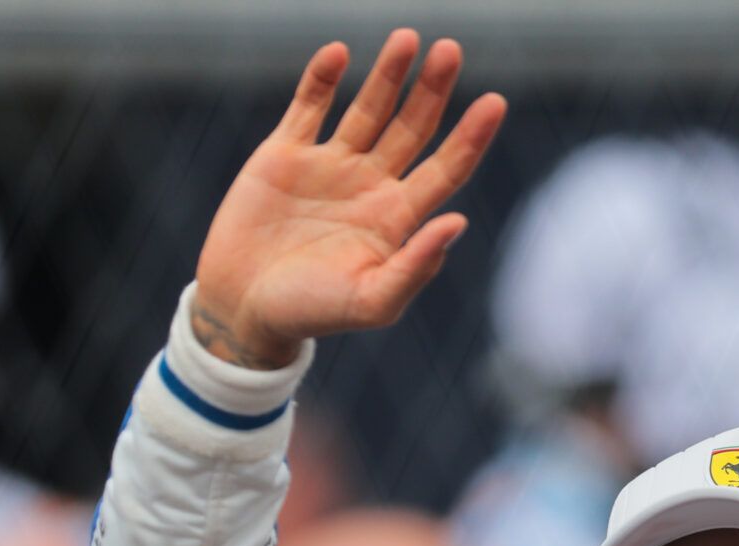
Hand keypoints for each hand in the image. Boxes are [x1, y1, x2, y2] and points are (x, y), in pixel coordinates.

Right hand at [192, 30, 505, 368]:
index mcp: (397, 219)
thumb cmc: (312, 314)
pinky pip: (309, 106)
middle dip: (433, 91)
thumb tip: (458, 221)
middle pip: (413, 128)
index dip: (471, 137)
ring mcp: (329, 166)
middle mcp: (370, 186)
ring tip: (409, 38)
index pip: (446, 169)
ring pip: (369, 109)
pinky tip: (340, 54)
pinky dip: (322, 79)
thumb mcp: (371, 301)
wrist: (243, 308)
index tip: (495, 102)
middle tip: (451, 50)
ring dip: (388, 74)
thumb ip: (416, 266)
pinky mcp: (285, 155)